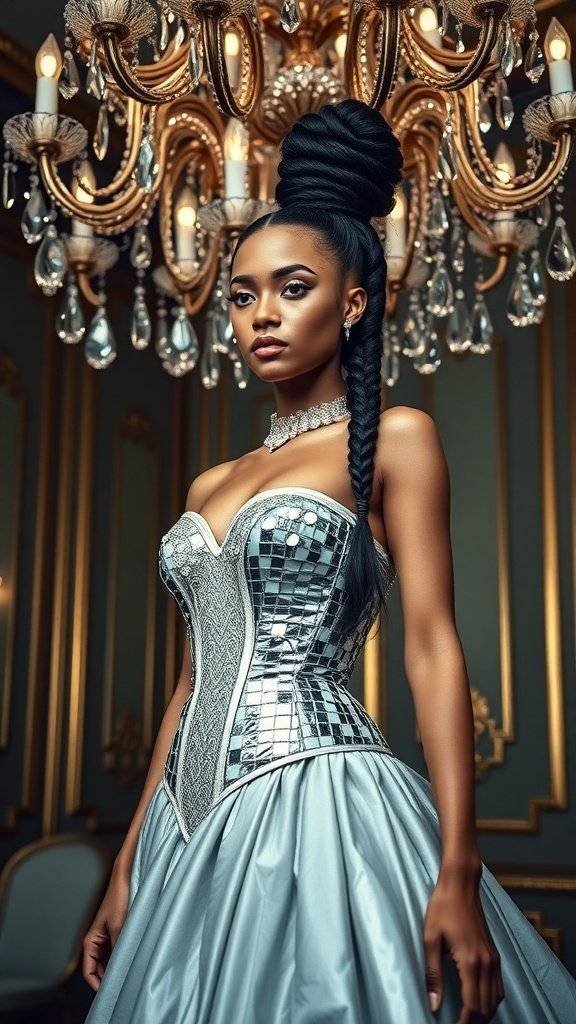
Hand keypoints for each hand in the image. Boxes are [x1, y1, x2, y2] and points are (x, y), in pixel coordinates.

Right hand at [82, 863, 130, 990]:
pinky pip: (113, 951)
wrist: (124, 878)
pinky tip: (129, 961)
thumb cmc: (118, 897)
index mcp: (90, 940)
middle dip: (105, 978)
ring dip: (113, 968)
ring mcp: (104, 937)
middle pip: (96, 967)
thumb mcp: (119, 925)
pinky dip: (118, 958)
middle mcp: (95, 940)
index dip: (96, 983)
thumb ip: (117, 947)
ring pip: (105, 960)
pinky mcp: (114, 932)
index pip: (88, 970)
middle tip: (119, 986)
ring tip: (125, 976)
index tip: (108, 991)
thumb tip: (119, 967)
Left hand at [423, 869, 504, 1022]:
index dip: (465, 1023)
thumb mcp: (430, 939)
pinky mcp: (494, 952)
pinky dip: (492, 1000)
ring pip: (496, 998)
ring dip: (485, 1013)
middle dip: (475, 1022)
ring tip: (469, 1020)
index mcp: (469, 961)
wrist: (461, 883)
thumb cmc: (442, 907)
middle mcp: (486, 962)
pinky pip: (499, 985)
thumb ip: (432, 974)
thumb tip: (433, 1004)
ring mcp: (493, 957)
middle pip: (487, 1007)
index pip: (473, 1006)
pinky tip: (481, 1002)